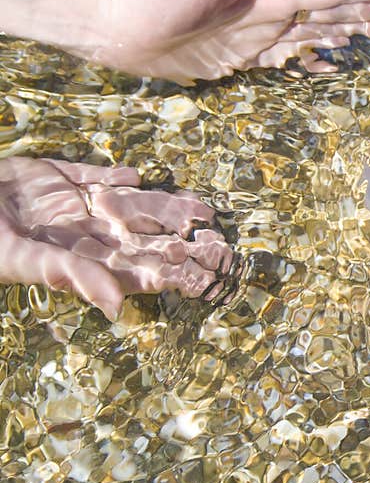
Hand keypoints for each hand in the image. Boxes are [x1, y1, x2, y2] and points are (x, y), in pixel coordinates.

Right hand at [0, 157, 232, 319]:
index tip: (211, 276)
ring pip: (131, 205)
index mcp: (84, 259)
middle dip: (182, 242)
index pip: (140, 267)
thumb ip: (77, 278)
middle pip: (145, 238)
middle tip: (224, 247)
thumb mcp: (31, 262)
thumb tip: (118, 308)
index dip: (174, 271)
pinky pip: (92, 176)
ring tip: (201, 208)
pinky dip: (114, 175)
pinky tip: (136, 174)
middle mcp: (85, 233)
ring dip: (164, 207)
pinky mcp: (55, 177)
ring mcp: (73, 205)